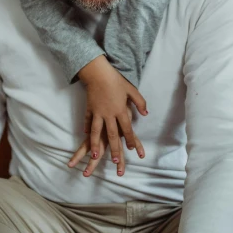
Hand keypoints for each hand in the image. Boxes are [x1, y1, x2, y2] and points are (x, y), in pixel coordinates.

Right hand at [72, 55, 147, 176]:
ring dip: (96, 145)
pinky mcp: (89, 109)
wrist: (99, 72)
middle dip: (114, 148)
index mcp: (120, 110)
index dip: (130, 139)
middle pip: (112, 134)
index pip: (127, 128)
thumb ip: (140, 103)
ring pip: (97, 132)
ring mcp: (97, 112)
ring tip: (95, 156)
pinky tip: (86, 135)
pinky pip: (88, 121)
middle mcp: (109, 114)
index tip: (131, 149)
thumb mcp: (131, 90)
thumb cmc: (116, 81)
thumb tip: (146, 114)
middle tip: (116, 160)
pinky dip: (87, 128)